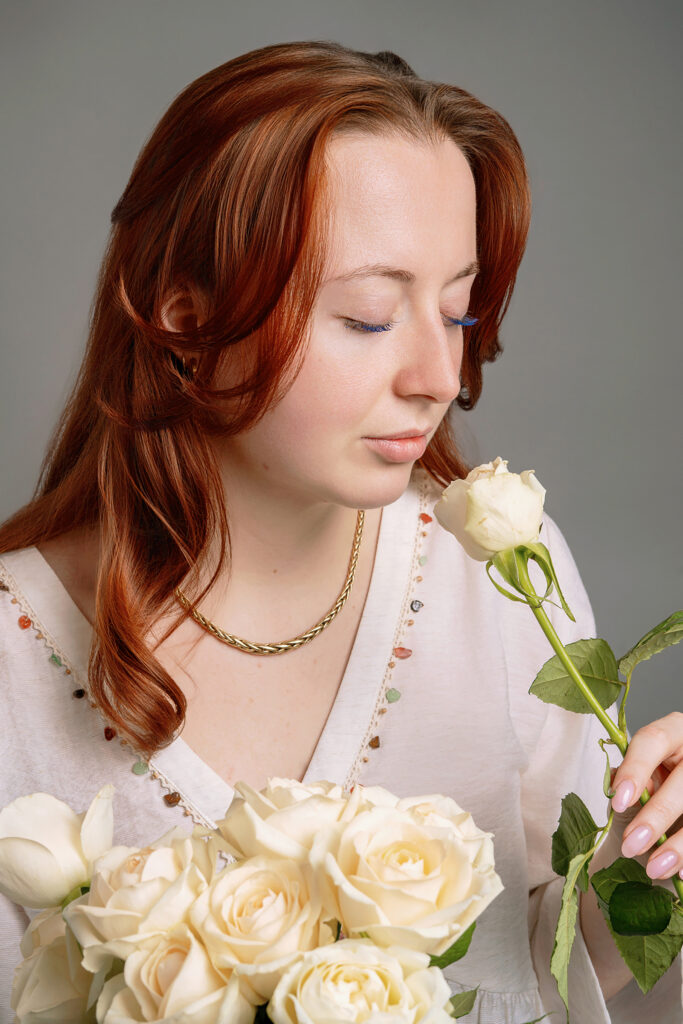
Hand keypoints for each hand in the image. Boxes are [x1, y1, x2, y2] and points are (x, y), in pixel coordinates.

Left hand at [610, 711, 682, 879]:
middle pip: (682, 781)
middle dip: (656, 816)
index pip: (652, 741)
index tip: (619, 800)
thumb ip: (630, 778)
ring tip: (654, 868)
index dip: (635, 770)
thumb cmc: (656, 779)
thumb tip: (618, 789)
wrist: (675, 794)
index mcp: (672, 731)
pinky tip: (682, 872)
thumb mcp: (642, 772)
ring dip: (679, 846)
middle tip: (631, 845)